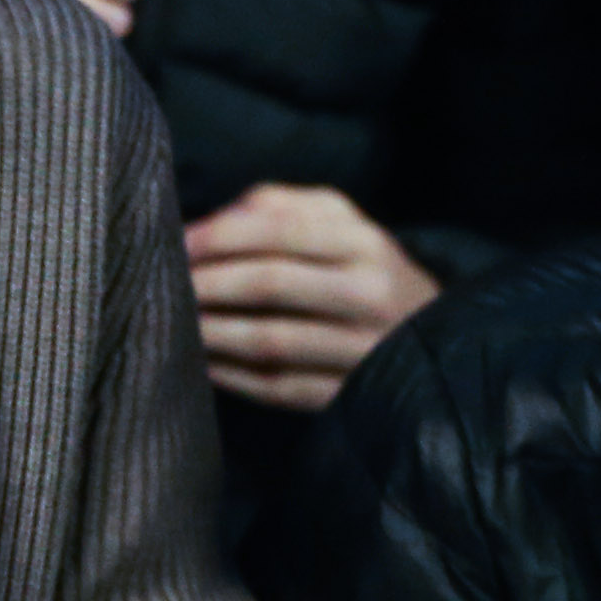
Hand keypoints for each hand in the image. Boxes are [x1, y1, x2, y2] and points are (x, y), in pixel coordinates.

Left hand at [183, 184, 439, 410]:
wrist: (436, 335)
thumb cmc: (363, 267)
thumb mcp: (338, 221)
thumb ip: (277, 205)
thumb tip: (211, 222)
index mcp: (362, 242)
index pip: (278, 231)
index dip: (218, 236)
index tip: (174, 244)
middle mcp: (368, 294)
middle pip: (270, 285)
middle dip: (207, 285)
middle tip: (165, 286)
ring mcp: (362, 350)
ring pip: (271, 341)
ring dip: (212, 333)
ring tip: (172, 324)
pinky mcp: (349, 395)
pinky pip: (279, 388)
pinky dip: (232, 377)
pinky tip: (202, 363)